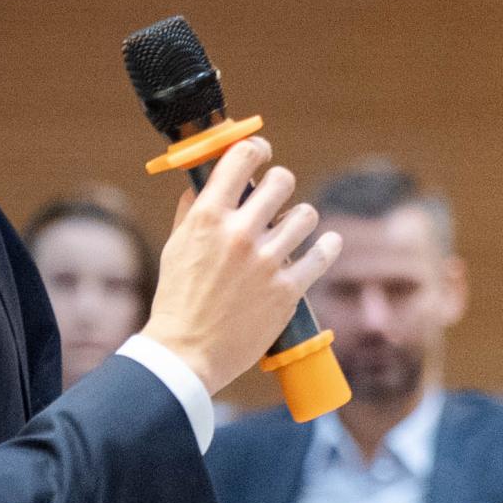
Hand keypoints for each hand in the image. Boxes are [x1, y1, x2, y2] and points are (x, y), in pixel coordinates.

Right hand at [144, 137, 340, 391]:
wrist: (187, 353)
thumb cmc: (178, 299)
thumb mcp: (176, 246)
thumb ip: (195, 211)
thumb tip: (209, 180)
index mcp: (207, 217)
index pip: (241, 158)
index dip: (255, 150)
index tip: (260, 153)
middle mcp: (239, 233)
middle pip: (281, 181)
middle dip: (279, 185)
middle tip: (276, 197)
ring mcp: (266, 261)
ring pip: (306, 215)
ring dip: (300, 219)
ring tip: (292, 228)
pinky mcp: (288, 289)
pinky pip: (322, 254)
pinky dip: (326, 247)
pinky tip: (325, 244)